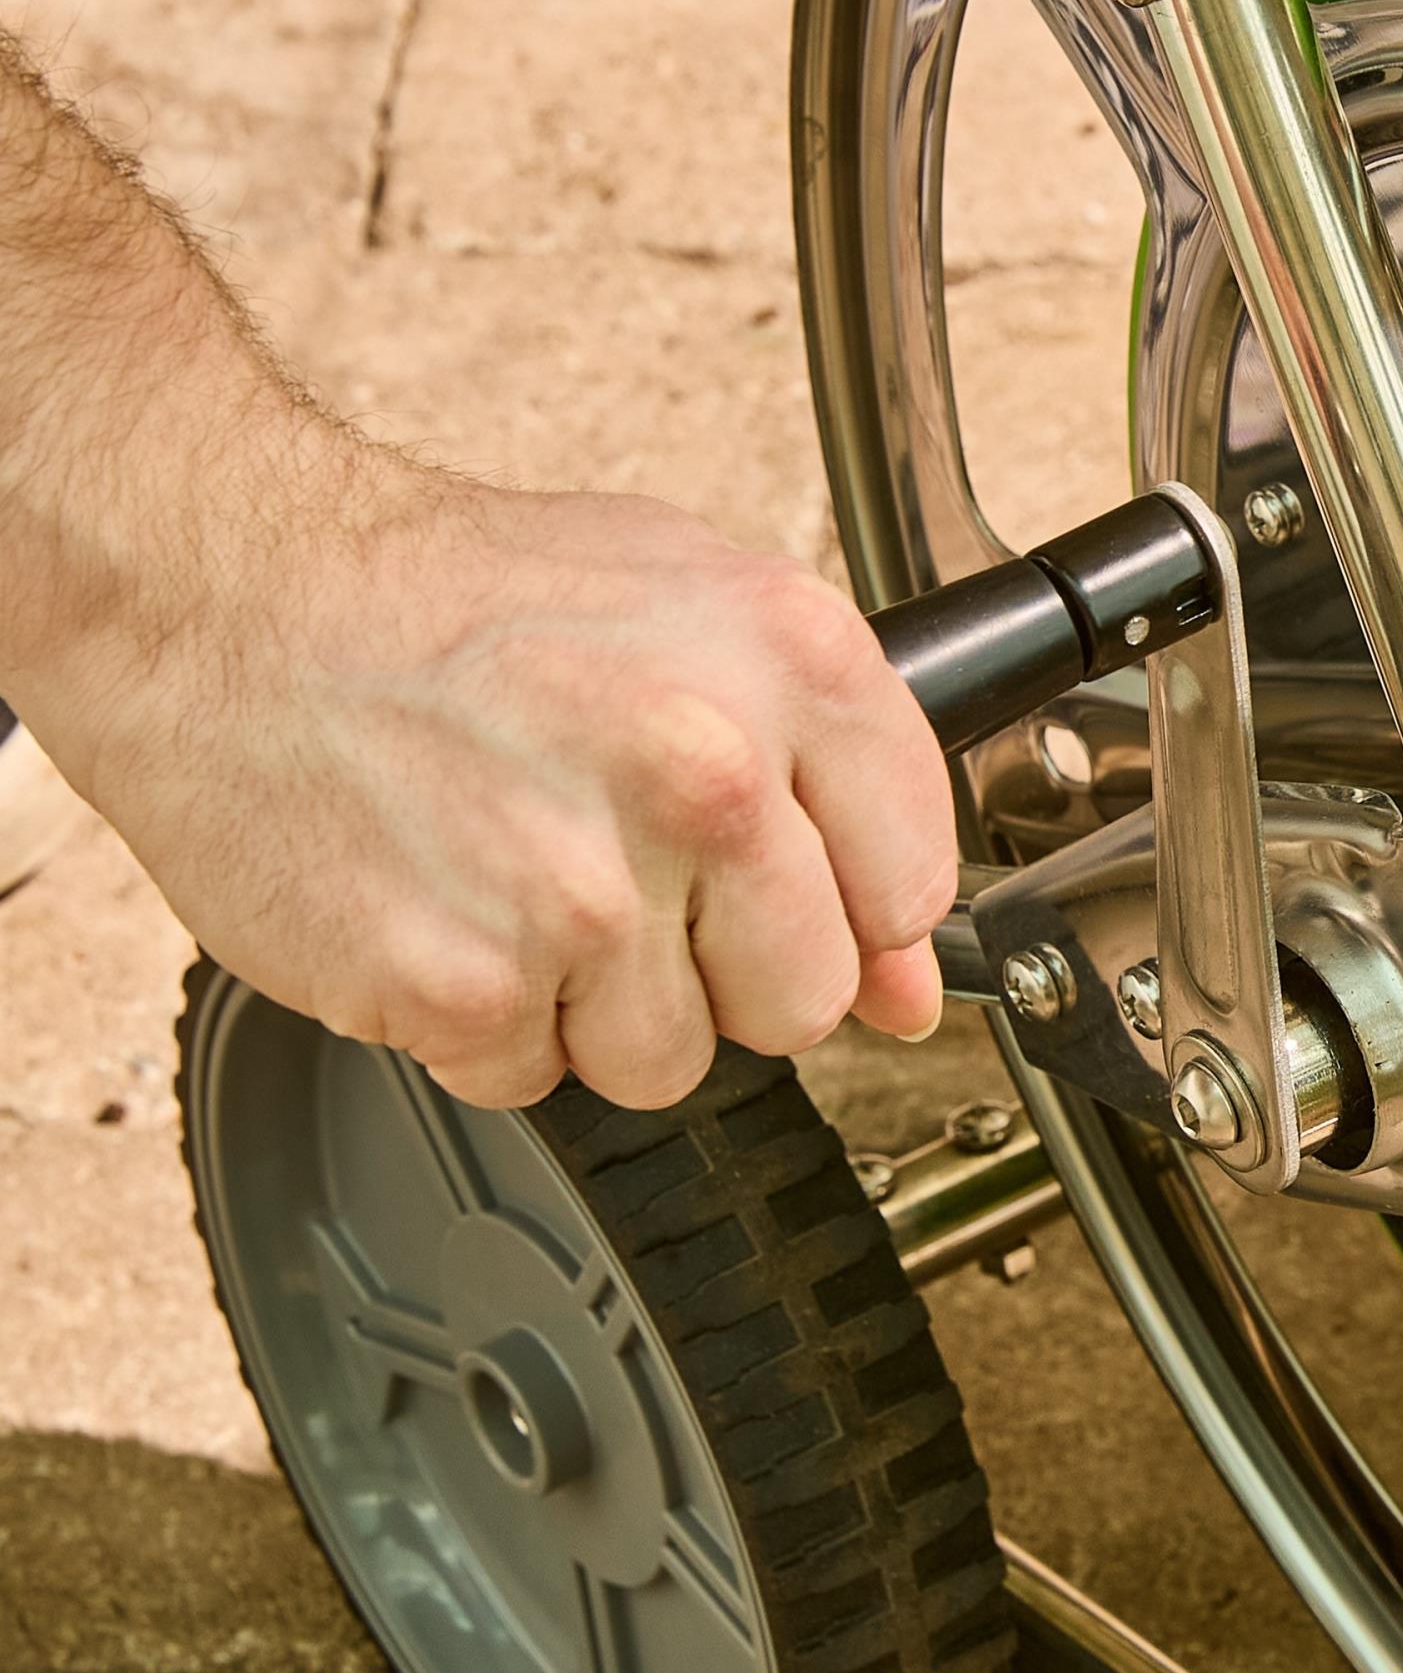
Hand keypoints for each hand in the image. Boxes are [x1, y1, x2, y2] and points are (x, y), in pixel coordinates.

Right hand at [30, 444, 956, 1109]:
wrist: (220, 592)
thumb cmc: (448, 597)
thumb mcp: (686, 615)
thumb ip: (834, 785)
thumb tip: (911, 982)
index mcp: (787, 660)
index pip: (913, 886)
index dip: (850, 913)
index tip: (784, 893)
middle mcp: (706, 768)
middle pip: (804, 998)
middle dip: (723, 971)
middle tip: (622, 877)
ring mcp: (584, 885)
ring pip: (669, 1061)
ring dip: (593, 1006)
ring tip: (515, 875)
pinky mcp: (466, 980)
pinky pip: (531, 1080)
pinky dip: (483, 1023)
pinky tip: (446, 908)